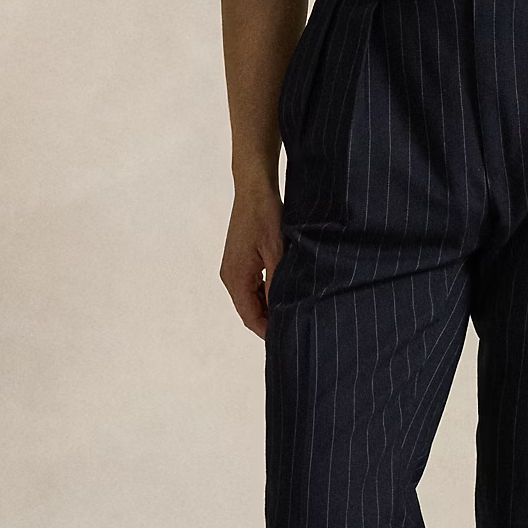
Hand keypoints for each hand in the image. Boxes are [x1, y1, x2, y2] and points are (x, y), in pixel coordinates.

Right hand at [220, 178, 284, 338]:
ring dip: (269, 306)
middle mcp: (230, 276)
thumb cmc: (265, 216)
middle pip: (249, 311)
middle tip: (296, 326)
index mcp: (236, 278)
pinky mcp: (239, 260)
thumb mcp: (277, 252)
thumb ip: (278, 284)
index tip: (289, 338)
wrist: (254, 188)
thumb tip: (283, 311)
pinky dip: (266, 293)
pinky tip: (285, 290)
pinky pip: (252, 285)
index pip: (251, 317)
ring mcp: (233, 268)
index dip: (268, 331)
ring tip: (295, 310)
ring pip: (251, 299)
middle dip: (270, 321)